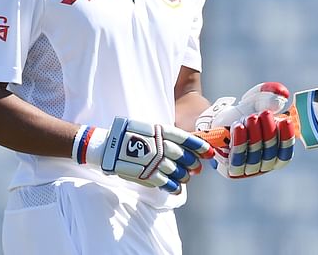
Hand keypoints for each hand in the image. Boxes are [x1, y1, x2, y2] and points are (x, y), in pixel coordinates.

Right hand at [76, 117, 213, 193]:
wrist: (108, 146)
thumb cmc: (130, 135)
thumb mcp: (150, 128)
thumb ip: (166, 136)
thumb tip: (184, 146)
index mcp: (161, 131)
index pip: (187, 140)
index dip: (200, 147)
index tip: (209, 152)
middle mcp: (160, 146)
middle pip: (184, 157)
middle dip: (193, 163)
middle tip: (197, 168)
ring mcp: (154, 161)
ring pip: (177, 171)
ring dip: (184, 176)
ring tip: (185, 178)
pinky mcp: (146, 174)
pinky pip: (165, 183)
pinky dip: (173, 187)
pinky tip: (177, 189)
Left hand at [195, 82, 295, 177]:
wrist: (216, 123)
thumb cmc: (243, 113)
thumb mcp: (258, 100)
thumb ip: (271, 93)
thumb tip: (283, 94)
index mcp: (276, 154)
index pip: (285, 153)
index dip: (287, 138)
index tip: (286, 120)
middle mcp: (264, 165)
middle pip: (271, 153)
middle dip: (269, 131)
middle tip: (265, 113)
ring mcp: (249, 170)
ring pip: (255, 155)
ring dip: (254, 135)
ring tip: (251, 117)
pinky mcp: (232, 170)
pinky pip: (238, 159)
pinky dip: (240, 142)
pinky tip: (239, 127)